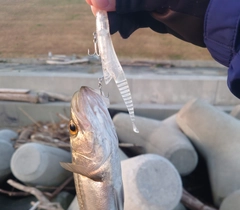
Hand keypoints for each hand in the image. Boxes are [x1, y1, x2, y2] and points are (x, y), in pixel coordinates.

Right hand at [85, 0, 208, 46]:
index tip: (94, 2)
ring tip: (113, 31)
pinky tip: (124, 32)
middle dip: (109, 6)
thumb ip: (129, 0)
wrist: (216, 25)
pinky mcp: (153, 7)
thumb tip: (97, 2)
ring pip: (125, 4)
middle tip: (102, 21)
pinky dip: (127, 23)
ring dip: (116, 18)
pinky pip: (133, 14)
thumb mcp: (161, 1)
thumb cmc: (196, 6)